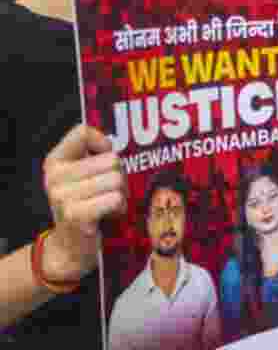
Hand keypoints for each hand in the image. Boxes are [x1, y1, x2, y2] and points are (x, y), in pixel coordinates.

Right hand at [42, 125, 126, 282]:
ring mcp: (63, 196)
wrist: (72, 248)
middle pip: (111, 159)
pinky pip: (115, 198)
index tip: (104, 158)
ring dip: (121, 194)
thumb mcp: (82, 177)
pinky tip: (108, 215)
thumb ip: (94, 156)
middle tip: (109, 192)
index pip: (82, 132)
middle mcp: (55, 176)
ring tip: (109, 205)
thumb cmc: (86, 206)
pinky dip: (119, 207)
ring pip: (116, 179)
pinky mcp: (76, 214)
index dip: (103, 143)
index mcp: (55, 161)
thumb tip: (117, 141)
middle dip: (119, 176)